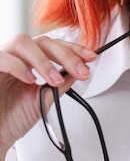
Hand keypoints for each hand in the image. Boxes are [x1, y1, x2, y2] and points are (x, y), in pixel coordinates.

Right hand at [0, 33, 96, 154]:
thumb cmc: (10, 120)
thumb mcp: (42, 99)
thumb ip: (60, 83)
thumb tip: (80, 70)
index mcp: (28, 61)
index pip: (53, 45)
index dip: (73, 49)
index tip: (91, 58)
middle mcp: (14, 56)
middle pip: (42, 41)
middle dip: (65, 55)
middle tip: (80, 71)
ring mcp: (1, 60)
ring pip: (23, 42)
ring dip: (43, 60)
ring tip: (54, 79)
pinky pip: (2, 58)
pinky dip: (18, 66)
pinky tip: (30, 80)